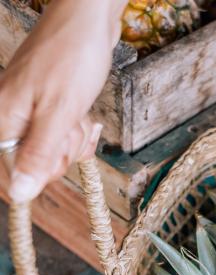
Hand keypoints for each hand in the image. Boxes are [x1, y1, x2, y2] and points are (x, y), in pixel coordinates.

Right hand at [0, 0, 124, 202]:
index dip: (42, 171)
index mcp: (4, 120)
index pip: (16, 173)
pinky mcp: (47, 107)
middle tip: (70, 122)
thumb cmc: (72, 58)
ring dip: (74, 136)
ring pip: (55, 150)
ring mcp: (30, 111)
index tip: (58, 151)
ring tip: (77, 111)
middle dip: (64, 149)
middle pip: (39, 164)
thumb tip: (19, 194)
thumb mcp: (59, 115)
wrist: (87, 18)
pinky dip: (78, 128)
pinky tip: (83, 113)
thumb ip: (38, 155)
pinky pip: (63, 134)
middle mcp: (11, 117)